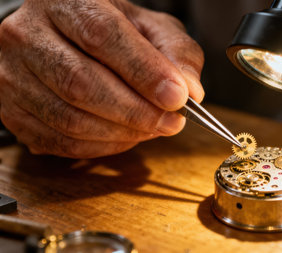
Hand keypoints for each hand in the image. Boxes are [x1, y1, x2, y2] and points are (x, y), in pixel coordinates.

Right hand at [0, 0, 203, 157]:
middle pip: (82, 83)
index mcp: (65, 1)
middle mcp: (28, 34)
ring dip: (121, 133)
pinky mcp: (11, 110)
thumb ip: (176, 51)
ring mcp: (12, 74)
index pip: (102, 36)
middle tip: (172, 122)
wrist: (60, 36)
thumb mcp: (149, 26)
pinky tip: (126, 137)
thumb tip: (190, 89)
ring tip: (152, 129)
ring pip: (69, 118)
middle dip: (136, 111)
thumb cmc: (108, 29)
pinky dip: (100, 147)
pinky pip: (58, 142)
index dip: (143, 72)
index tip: (177, 98)